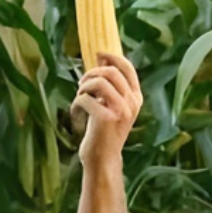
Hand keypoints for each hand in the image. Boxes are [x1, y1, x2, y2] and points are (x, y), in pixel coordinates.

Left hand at [71, 52, 143, 170]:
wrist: (103, 158)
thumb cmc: (103, 131)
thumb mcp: (112, 106)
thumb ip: (111, 86)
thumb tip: (102, 59)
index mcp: (136, 97)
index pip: (127, 68)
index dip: (112, 57)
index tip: (98, 54)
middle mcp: (132, 102)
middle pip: (112, 72)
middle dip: (91, 74)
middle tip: (82, 84)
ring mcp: (121, 111)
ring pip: (99, 82)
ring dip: (83, 87)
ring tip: (79, 97)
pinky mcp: (106, 119)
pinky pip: (86, 98)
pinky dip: (76, 103)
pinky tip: (75, 112)